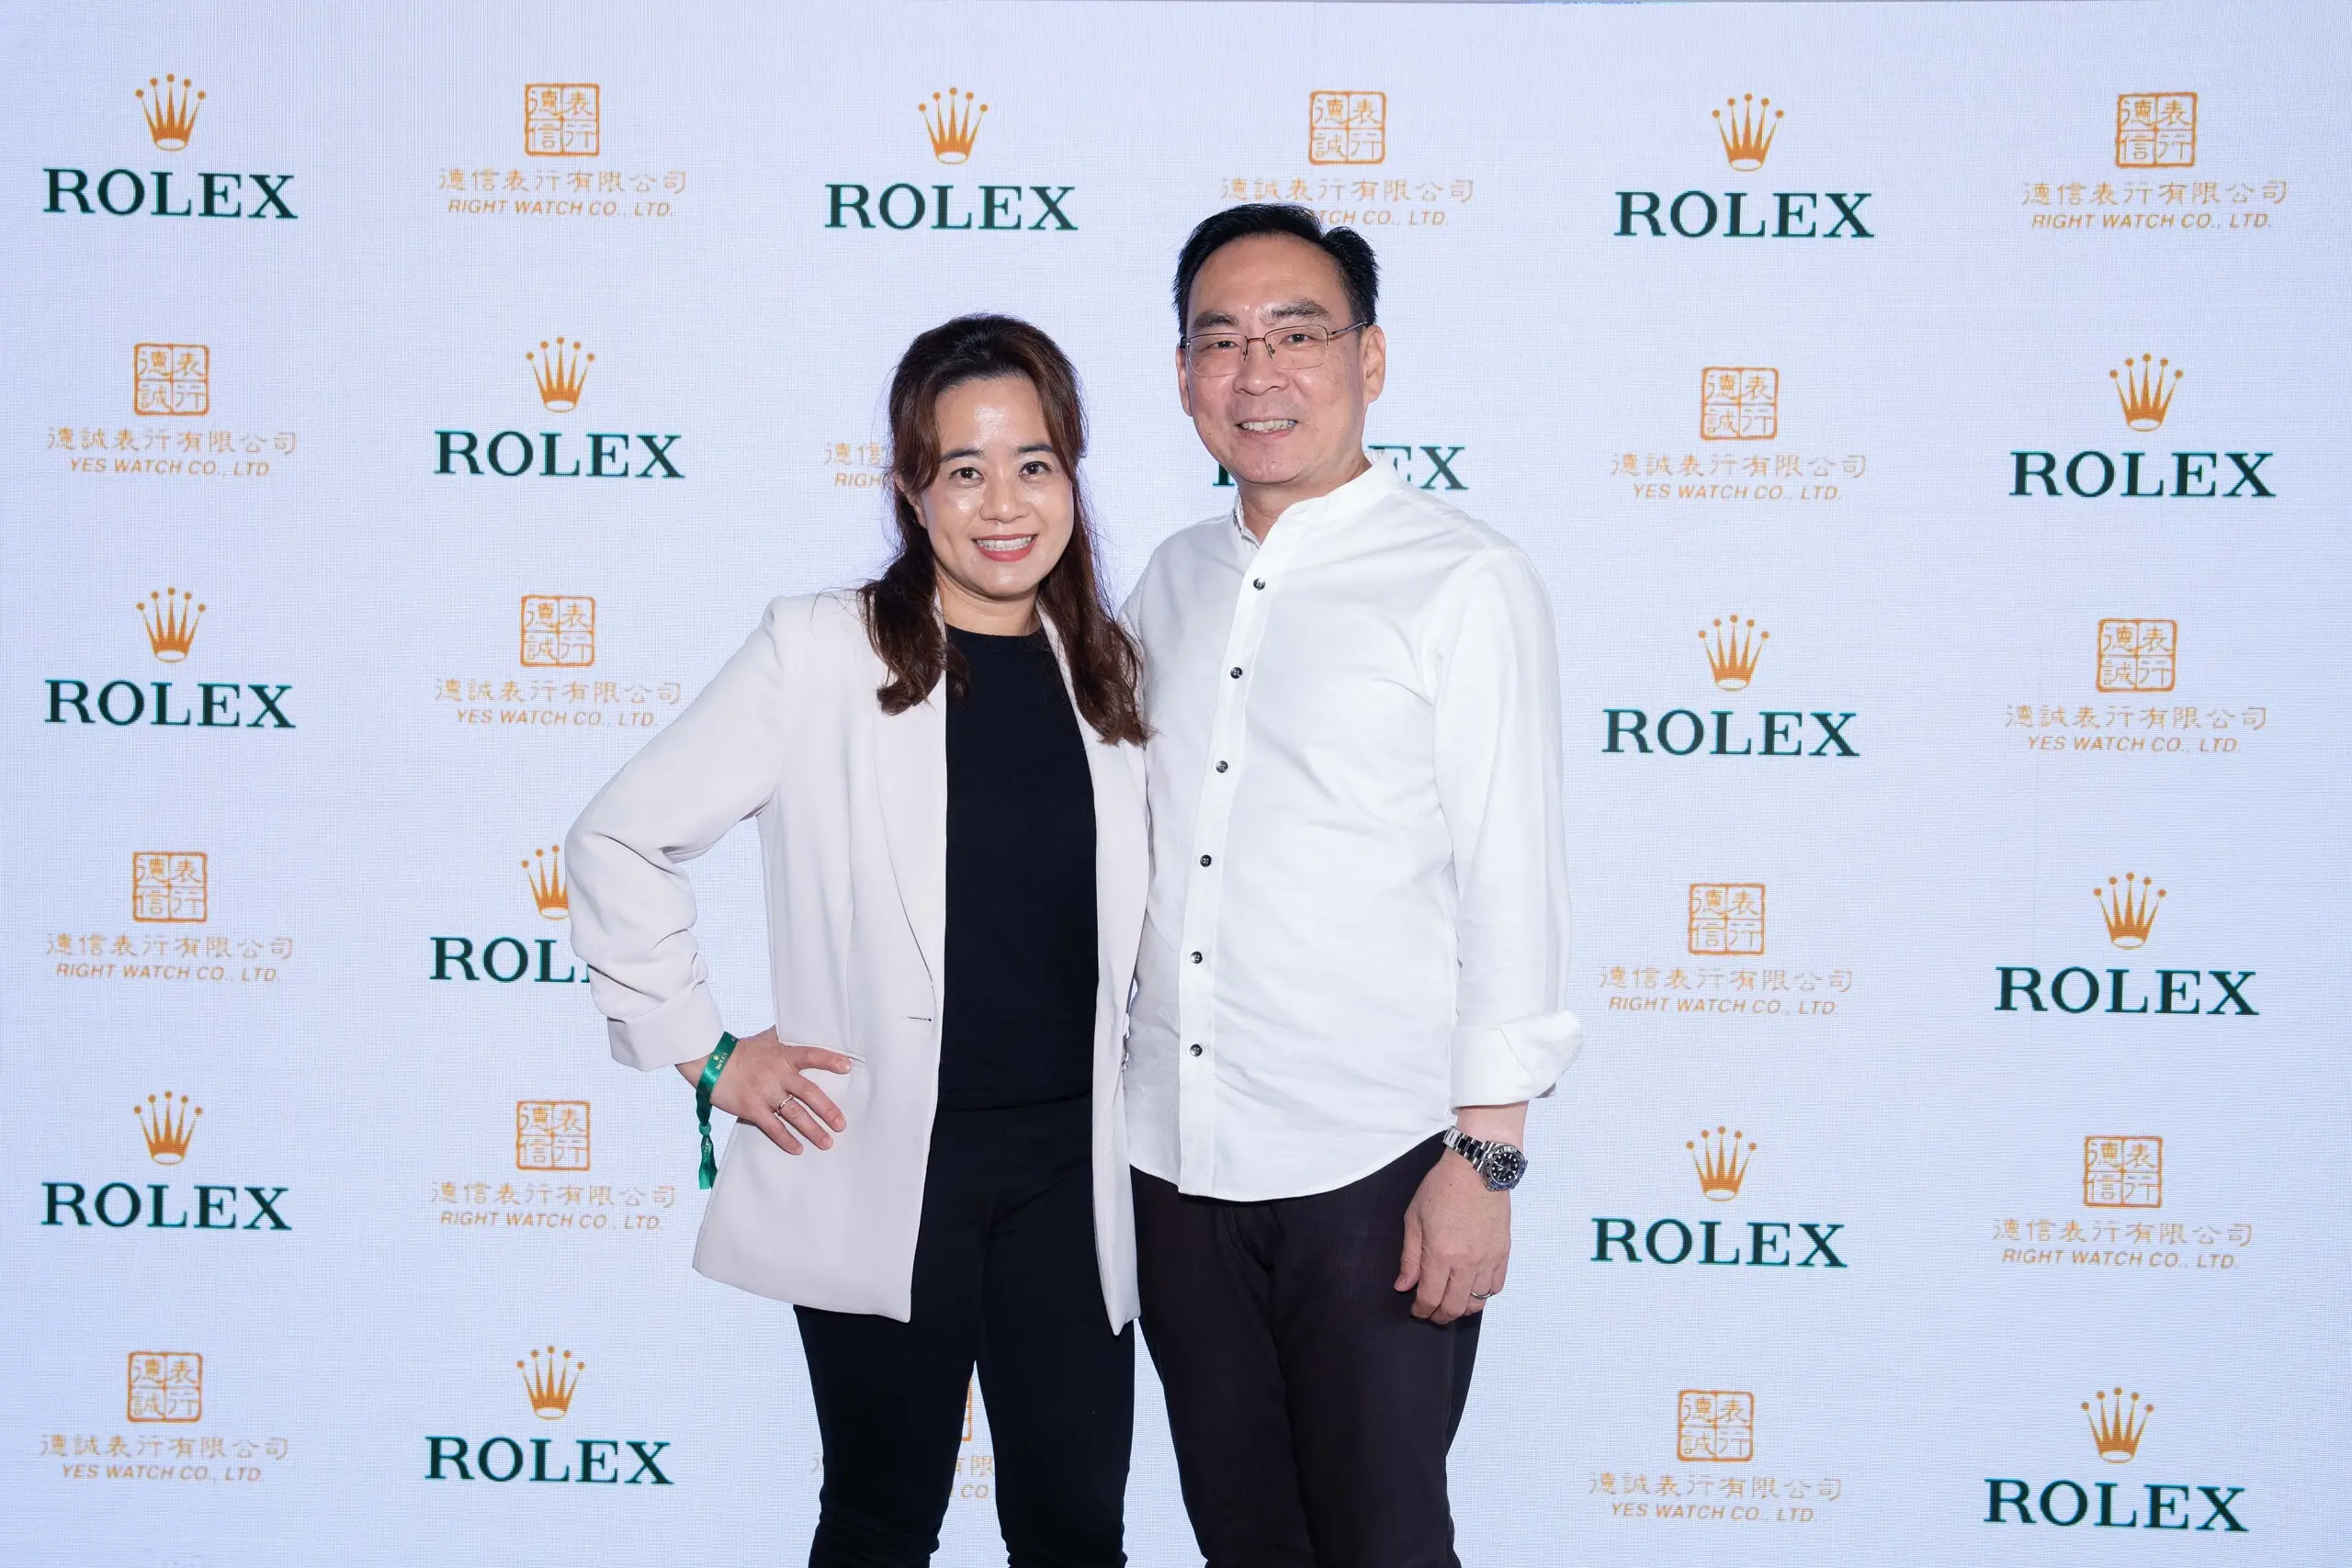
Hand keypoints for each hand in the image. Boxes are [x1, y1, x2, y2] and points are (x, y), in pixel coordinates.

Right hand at [675, 1028, 852, 1155]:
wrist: (710, 1061)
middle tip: (842, 1124)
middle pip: (808, 1092)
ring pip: (794, 1114)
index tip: (847, 1067)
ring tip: (827, 1142)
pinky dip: (786, 1139)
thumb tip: (802, 1024)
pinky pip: (772, 1127)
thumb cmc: (741, 1051)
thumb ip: (784, 1037)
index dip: (829, 1060)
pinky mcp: (752, 1108)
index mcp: (783, 1055)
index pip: (810, 1055)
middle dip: (827, 1109)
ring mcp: (765, 1093)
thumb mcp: (766, 1039)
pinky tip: (798, 1149)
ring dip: (812, 1130)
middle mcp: (777, 1074)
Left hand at [1395, 1146, 1509, 1323]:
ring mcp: (1487, 1259)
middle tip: (1432, 1313)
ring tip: (1452, 1303)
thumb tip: (1404, 1285)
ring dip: (1462, 1308)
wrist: (1477, 1168)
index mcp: (1440, 1254)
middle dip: (1440, 1316)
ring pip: (1477, 1301)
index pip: (1429, 1298)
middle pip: (1454, 1307)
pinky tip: (1473, 1288)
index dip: (1421, 1310)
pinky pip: (1496, 1286)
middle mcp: (1465, 1263)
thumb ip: (1410, 1257)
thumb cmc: (1443, 1188)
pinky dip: (1484, 1294)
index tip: (1416, 1310)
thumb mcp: (1414, 1219)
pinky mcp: (1502, 1253)